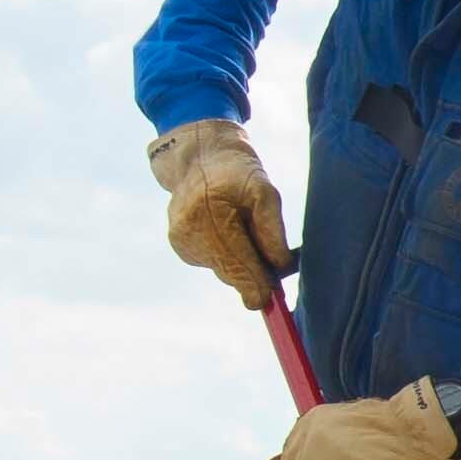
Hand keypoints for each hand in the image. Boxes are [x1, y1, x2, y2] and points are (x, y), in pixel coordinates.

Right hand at [150, 118, 293, 308]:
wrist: (198, 157)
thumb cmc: (238, 172)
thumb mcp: (266, 192)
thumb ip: (273, 231)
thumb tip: (279, 268)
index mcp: (208, 213)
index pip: (236, 262)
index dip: (256, 285)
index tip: (269, 302)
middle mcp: (188, 230)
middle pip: (230, 272)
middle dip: (256, 275)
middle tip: (278, 265)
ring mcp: (180, 241)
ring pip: (224, 271)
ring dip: (244, 264)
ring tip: (247, 232)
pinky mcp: (180, 247)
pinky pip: (215, 264)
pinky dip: (229, 257)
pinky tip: (229, 232)